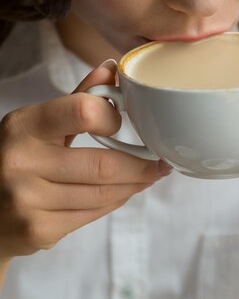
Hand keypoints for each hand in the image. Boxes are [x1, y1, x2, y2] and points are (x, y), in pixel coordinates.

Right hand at [0, 61, 170, 259]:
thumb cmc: (18, 158)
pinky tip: (124, 192)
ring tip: (148, 176)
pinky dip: (116, 202)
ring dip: (134, 185)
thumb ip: (76, 98)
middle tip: (160, 162)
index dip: (113, 117)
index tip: (126, 122)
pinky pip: (94, 214)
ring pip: (104, 193)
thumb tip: (112, 68)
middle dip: (142, 165)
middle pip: (104, 165)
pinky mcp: (38, 230)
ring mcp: (28, 201)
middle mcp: (21, 162)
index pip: (82, 112)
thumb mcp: (36, 123)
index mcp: (23, 126)